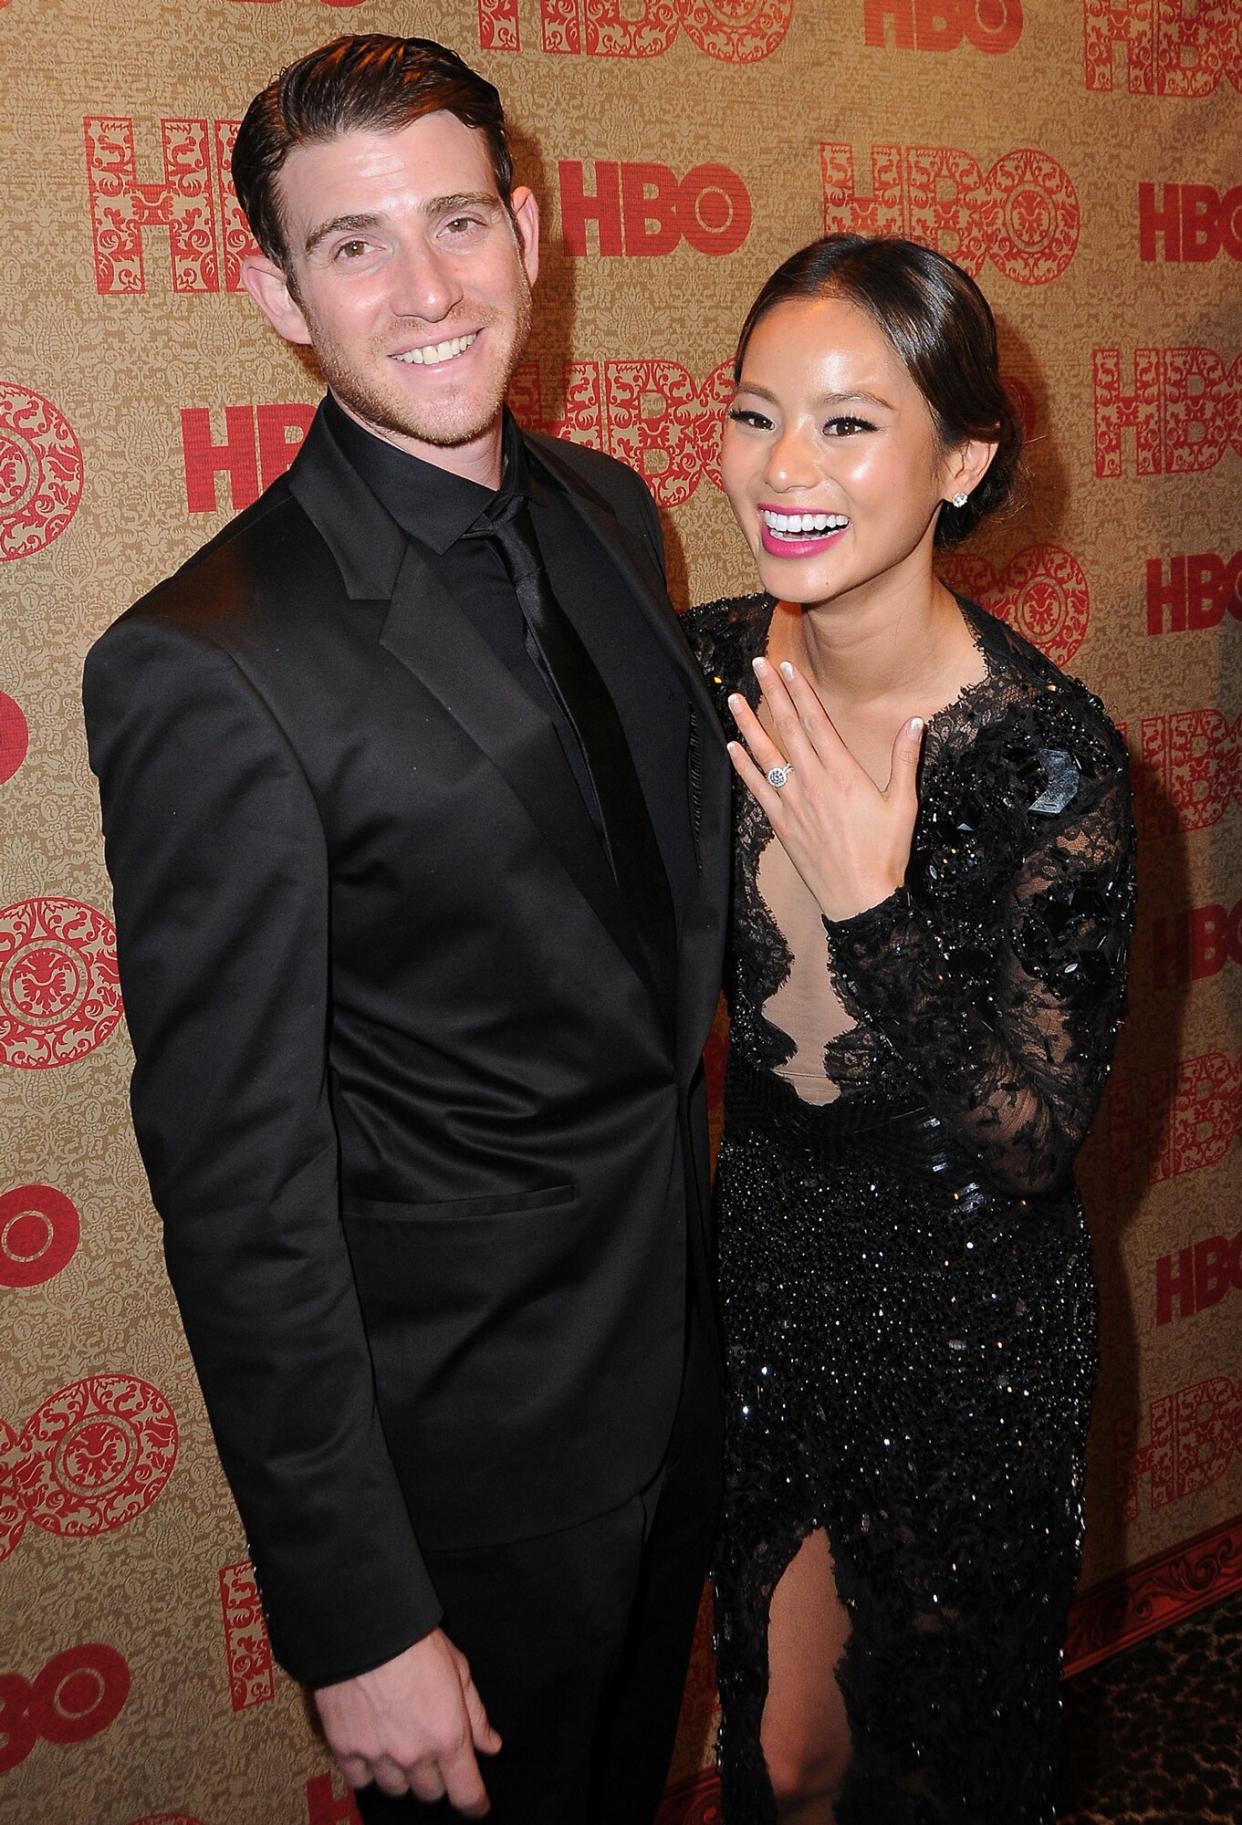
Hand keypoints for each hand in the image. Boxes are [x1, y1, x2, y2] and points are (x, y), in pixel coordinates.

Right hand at [314, 1629, 500, 1815]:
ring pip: (396, 1789)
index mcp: (447, 1736)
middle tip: (433, 1753)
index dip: (475, 1804)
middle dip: (437, 1778)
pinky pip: (360, 1780)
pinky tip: (374, 1750)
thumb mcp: (459, 1669)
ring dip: (403, 1775)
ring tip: (402, 1746)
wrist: (365, 1627)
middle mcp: (413, 1754)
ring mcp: (377, 1755)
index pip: (466, 1793)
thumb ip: (476, 1714)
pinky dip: (369, 1771)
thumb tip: (491, 1746)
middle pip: (430, 1793)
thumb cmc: (416, 1641)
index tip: (477, 1806)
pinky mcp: (346, 1748)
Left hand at [727, 656, 923, 922]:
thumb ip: (906, 760)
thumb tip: (915, 722)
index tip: (788, 667)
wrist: (859, 899)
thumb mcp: (903, 804)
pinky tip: (732, 747)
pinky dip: (743, 766)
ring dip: (749, 724)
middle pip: (788, 729)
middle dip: (773, 694)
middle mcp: (813, 782)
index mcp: (844, 774)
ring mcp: (793, 802)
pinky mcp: (781, 823)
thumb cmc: (885, 853)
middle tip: (757, 665)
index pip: (818, 722)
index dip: (801, 692)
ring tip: (735, 698)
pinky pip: (757, 788)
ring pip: (766, 754)